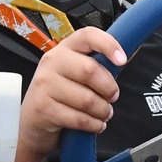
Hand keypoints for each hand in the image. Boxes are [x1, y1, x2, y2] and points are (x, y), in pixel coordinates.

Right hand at [12, 26, 126, 161]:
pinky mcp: (43, 108)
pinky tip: (94, 124)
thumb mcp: (75, 76)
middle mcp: (51, 62)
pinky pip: (79, 118)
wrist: (31, 125)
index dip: (109, 45)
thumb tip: (130, 53)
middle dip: (109, 88)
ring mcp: (44, 85)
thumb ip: (99, 65)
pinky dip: (93, 125)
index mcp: (63, 49)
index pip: (87, 35)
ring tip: (103, 113)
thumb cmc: (59, 98)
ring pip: (87, 99)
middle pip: (90, 70)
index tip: (122, 60)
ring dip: (103, 111)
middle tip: (112, 97)